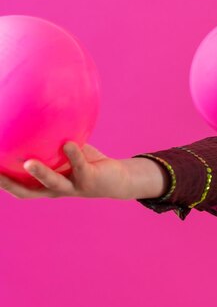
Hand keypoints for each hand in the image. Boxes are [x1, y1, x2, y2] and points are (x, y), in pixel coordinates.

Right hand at [0, 142, 137, 199]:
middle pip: (27, 191)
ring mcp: (72, 187)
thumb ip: (48, 142)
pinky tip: (68, 143)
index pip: (16, 186)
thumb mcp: (63, 152)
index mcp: (44, 185)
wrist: (115, 178)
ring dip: (41, 174)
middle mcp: (54, 190)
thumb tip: (30, 115)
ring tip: (29, 163)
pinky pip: (80, 166)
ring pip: (53, 183)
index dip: (0, 181)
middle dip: (8, 183)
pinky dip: (73, 155)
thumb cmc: (83, 162)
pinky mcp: (89, 180)